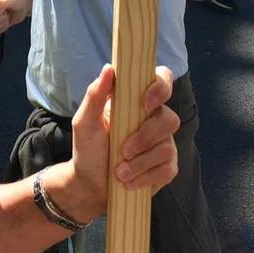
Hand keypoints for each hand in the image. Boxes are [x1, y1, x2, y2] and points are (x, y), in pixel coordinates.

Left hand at [49, 66, 178, 224]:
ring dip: (140, 163)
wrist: (90, 184)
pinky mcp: (167, 167)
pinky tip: (128, 181)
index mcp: (137, 101)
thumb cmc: (88, 148)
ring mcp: (164, 143)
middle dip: (145, 137)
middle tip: (123, 151)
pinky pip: (167, 169)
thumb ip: (95, 95)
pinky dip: (145, 178)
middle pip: (168, 119)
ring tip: (119, 172)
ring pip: (167, 147)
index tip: (145, 102)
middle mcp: (155, 119)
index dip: (161, 87)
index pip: (162, 81)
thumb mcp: (85, 121)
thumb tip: (108, 68)